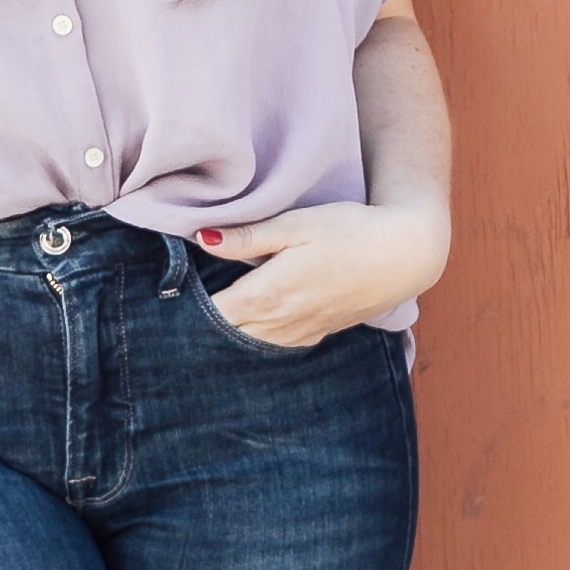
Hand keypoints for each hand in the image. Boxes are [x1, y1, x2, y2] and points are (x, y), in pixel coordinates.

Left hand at [199, 195, 451, 346]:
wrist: (404, 256)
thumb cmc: (350, 232)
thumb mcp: (297, 224)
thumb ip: (248, 237)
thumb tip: (201, 239)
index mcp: (268, 294)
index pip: (210, 313)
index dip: (185, 306)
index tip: (166, 294)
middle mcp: (280, 323)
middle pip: (223, 334)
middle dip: (198, 323)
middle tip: (176, 308)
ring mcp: (299, 333)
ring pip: (246, 344)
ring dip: (225, 331)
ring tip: (203, 314)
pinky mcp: (315, 335)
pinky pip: (271, 344)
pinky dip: (252, 336)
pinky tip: (245, 321)